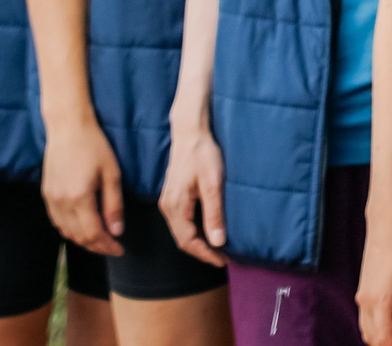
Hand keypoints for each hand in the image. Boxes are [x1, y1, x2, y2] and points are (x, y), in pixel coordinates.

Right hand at [41, 110, 127, 256]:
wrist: (68, 127)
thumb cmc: (93, 146)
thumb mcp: (111, 174)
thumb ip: (114, 205)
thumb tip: (116, 231)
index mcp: (79, 197)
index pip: (93, 234)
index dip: (107, 246)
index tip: (120, 249)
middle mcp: (61, 202)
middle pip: (78, 237)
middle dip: (97, 247)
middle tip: (112, 247)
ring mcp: (51, 199)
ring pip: (66, 232)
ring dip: (83, 240)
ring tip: (100, 239)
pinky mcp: (46, 194)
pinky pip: (57, 221)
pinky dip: (70, 230)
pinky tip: (82, 227)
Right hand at [159, 117, 229, 266]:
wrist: (190, 132)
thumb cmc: (202, 154)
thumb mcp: (213, 184)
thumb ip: (214, 213)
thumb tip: (218, 242)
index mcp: (174, 206)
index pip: (188, 241)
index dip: (206, 254)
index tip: (224, 260)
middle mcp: (167, 206)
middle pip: (183, 239)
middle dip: (203, 251)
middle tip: (224, 258)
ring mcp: (168, 201)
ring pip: (182, 231)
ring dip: (199, 242)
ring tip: (219, 248)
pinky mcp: (173, 196)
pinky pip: (182, 221)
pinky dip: (195, 230)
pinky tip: (209, 230)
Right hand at [357, 203, 391, 345]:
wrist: (386, 222)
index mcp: (379, 299)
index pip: (383, 338)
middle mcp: (365, 300)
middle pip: (371, 338)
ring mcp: (361, 294)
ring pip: (365, 329)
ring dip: (379, 340)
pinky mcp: (362, 289)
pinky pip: (364, 319)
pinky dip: (375, 329)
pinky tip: (390, 326)